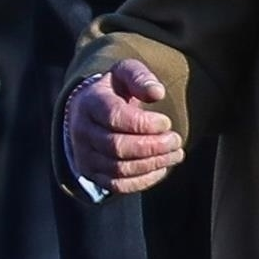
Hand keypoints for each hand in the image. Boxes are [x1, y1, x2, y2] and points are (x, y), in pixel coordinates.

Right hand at [71, 58, 181, 194]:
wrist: (92, 111)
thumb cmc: (115, 91)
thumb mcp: (126, 73)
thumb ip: (141, 77)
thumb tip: (157, 92)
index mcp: (89, 103)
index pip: (114, 117)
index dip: (144, 124)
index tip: (167, 123)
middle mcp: (82, 131)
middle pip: (117, 147)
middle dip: (153, 146)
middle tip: (176, 140)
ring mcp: (85, 155)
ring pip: (119, 169)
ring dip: (153, 164)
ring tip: (176, 153)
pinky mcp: (93, 174)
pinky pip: (118, 185)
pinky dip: (143, 180)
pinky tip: (162, 167)